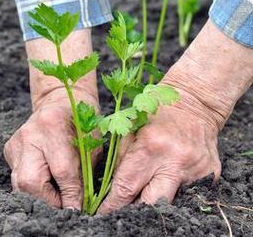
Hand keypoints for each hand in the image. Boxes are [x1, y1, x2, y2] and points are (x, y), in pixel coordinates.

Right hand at [4, 89, 99, 208]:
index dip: (71, 196)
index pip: (61, 171)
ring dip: (40, 197)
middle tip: (64, 206)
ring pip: (20, 184)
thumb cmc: (82, 123)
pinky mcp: (9, 150)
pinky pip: (17, 177)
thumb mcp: (91, 145)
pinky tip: (46, 183)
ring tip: (57, 197)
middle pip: (30, 181)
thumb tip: (78, 206)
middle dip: (48, 201)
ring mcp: (15, 142)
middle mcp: (29, 133)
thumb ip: (84, 174)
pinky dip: (33, 187)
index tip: (77, 210)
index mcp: (53, 124)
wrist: (60, 102)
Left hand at [97, 84, 220, 213]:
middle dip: (134, 209)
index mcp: (150, 146)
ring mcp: (196, 169)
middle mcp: (175, 160)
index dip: (113, 203)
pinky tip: (165, 180)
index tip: (103, 211)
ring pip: (170, 201)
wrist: (195, 103)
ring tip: (142, 195)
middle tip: (122, 210)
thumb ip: (120, 161)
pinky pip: (188, 193)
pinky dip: (173, 190)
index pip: (127, 187)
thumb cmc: (155, 115)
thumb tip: (112, 190)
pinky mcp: (211, 174)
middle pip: (151, 202)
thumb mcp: (129, 131)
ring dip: (154, 201)